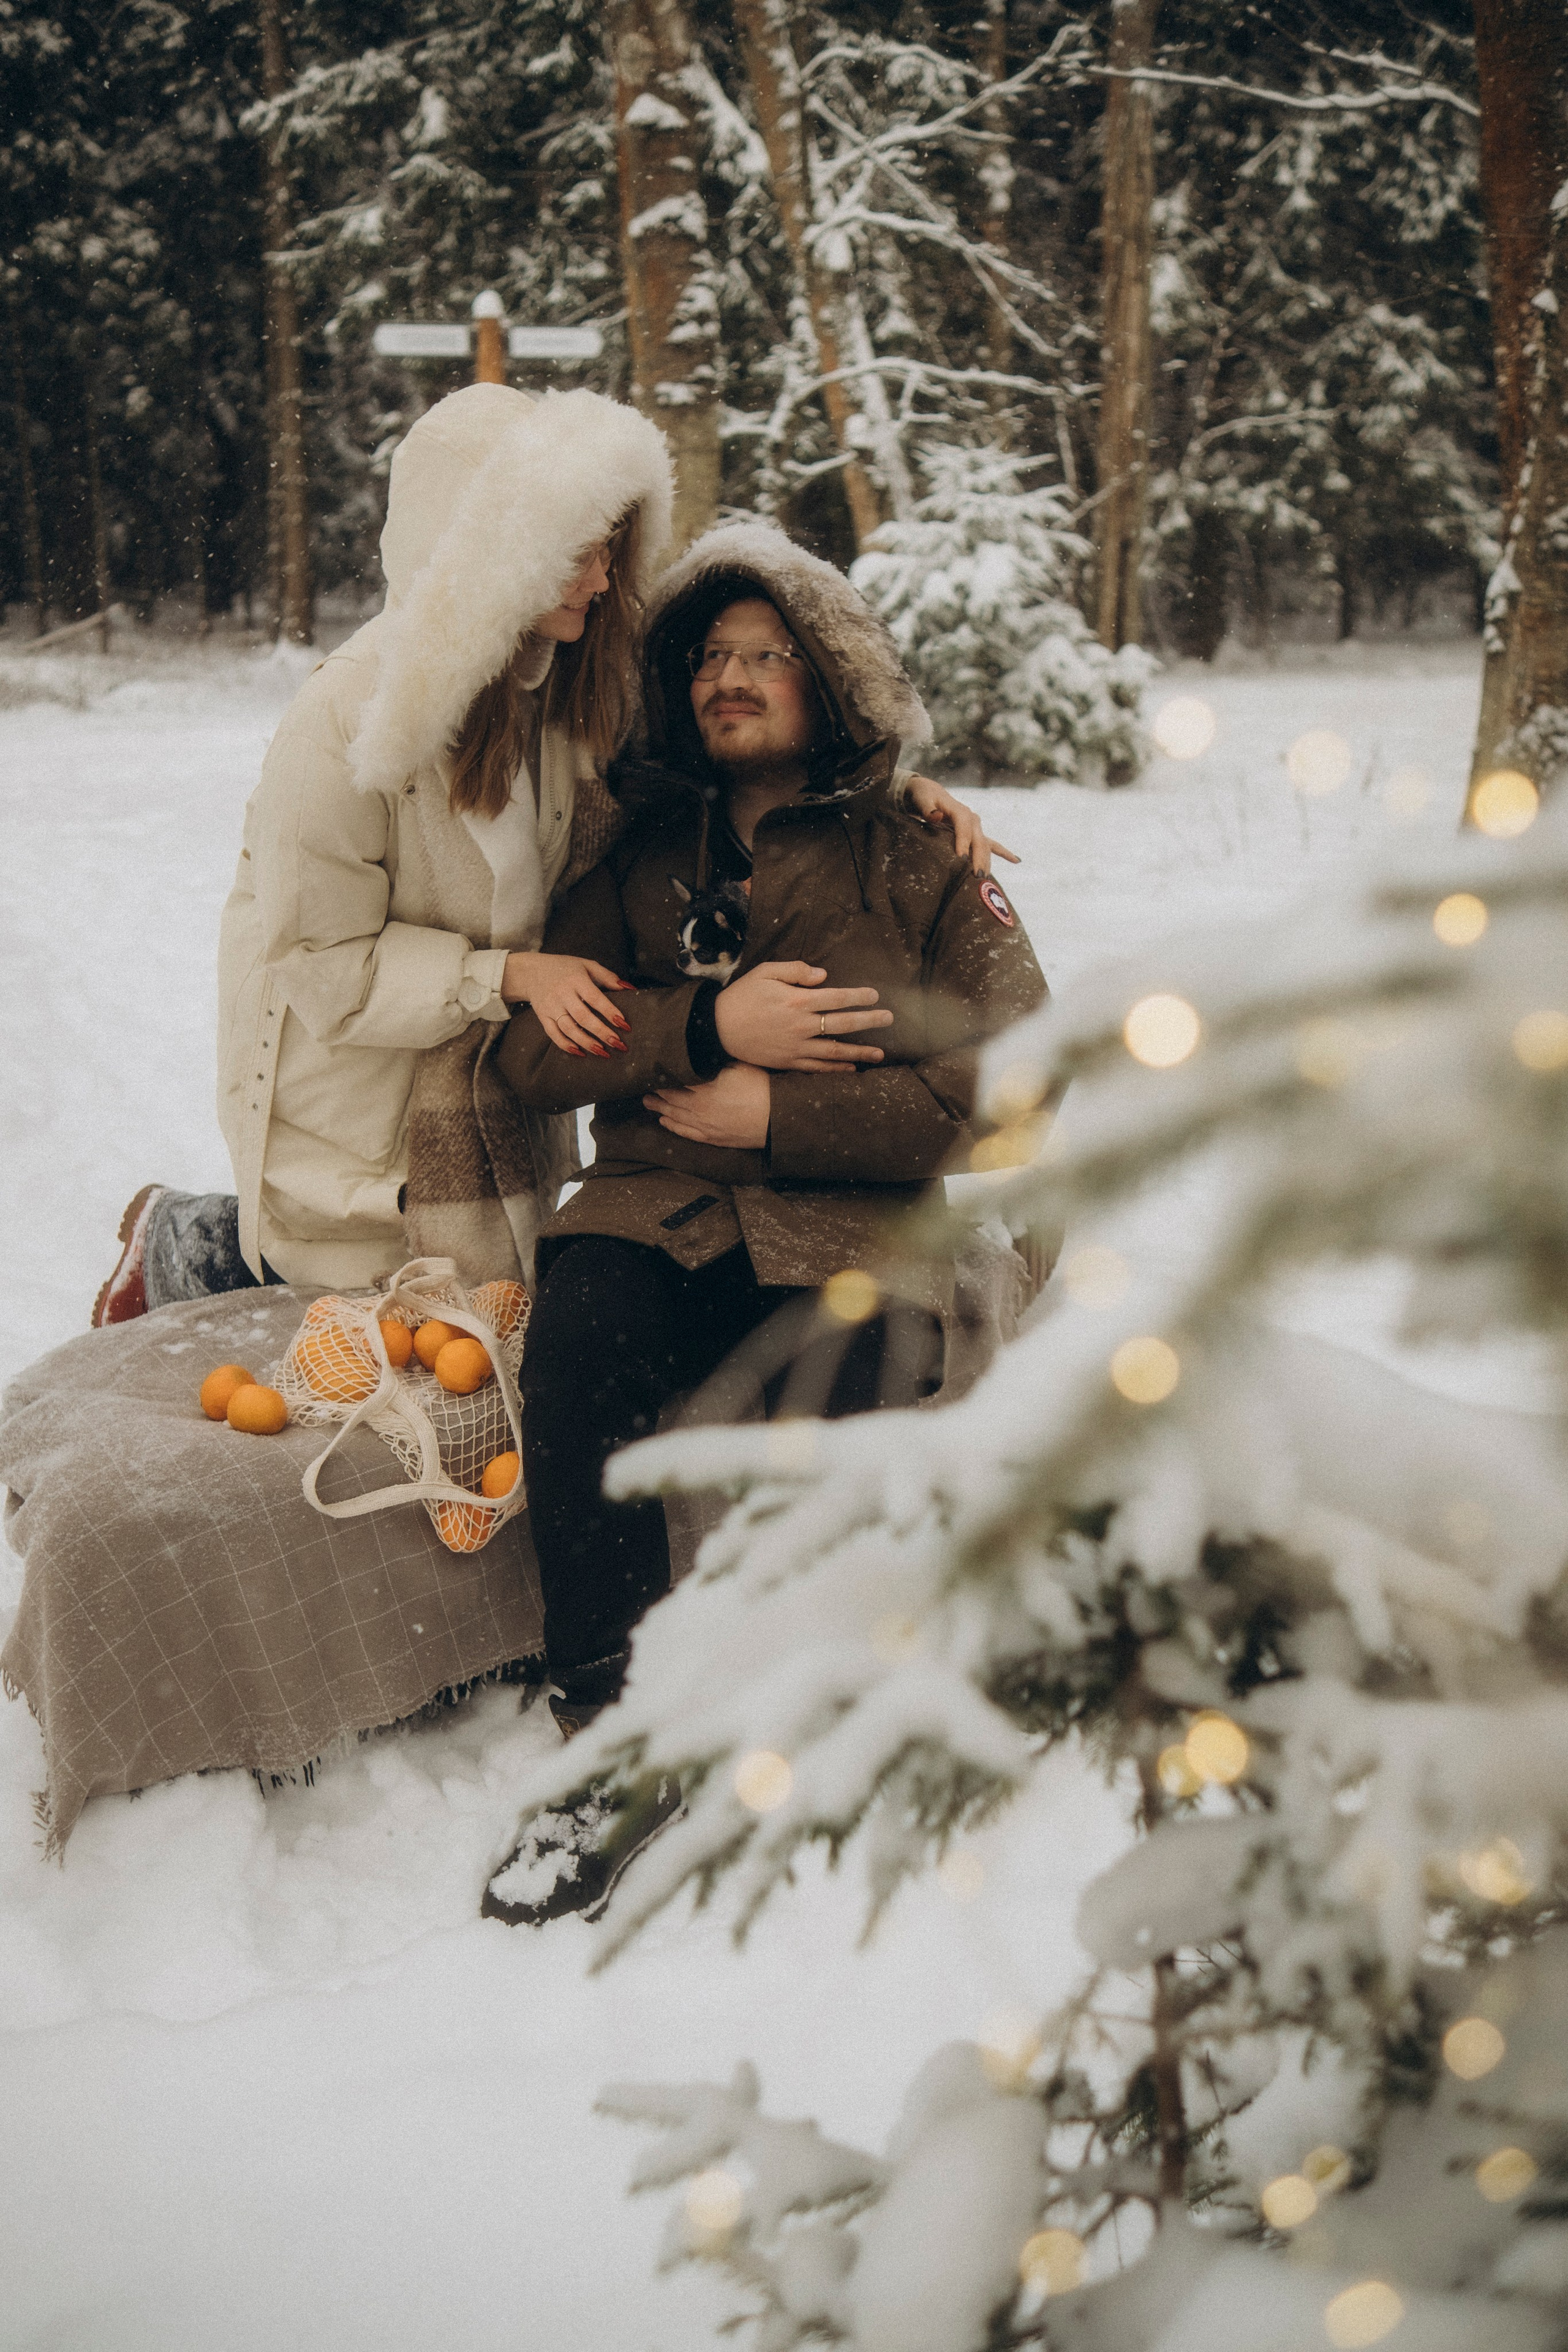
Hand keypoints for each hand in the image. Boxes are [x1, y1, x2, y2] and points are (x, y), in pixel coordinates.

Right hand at [502, 950, 632, 1055]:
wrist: (531, 972)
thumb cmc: (565, 968)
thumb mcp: (586, 965)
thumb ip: (608, 977)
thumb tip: (630, 988)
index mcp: (576, 979)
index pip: (595, 998)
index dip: (610, 1012)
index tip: (624, 1025)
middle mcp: (562, 994)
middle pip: (583, 1017)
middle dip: (602, 1032)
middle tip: (619, 1044)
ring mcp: (551, 1006)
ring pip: (569, 1028)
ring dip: (587, 1042)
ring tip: (604, 1052)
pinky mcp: (543, 1016)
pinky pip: (553, 1034)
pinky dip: (566, 1045)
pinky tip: (580, 1053)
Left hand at [646, 1064, 770, 1148]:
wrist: (778, 1118)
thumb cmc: (761, 1089)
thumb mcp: (737, 1067)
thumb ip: (714, 1063)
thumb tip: (700, 1058)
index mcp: (702, 1093)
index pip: (674, 1086)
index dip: (661, 1081)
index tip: (651, 1076)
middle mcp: (699, 1113)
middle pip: (672, 1103)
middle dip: (656, 1097)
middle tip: (643, 1093)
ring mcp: (706, 1128)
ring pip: (677, 1120)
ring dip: (662, 1112)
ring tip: (650, 1106)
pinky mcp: (715, 1139)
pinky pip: (688, 1134)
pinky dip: (675, 1128)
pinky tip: (667, 1124)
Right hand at [713, 960, 891, 1071]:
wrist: (716, 1028)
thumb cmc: (741, 997)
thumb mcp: (765, 972)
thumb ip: (795, 970)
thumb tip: (823, 975)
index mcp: (797, 1000)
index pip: (838, 998)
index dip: (859, 997)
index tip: (875, 996)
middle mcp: (801, 1025)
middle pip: (843, 1023)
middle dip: (869, 1021)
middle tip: (889, 1019)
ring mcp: (796, 1047)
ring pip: (835, 1050)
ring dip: (860, 1052)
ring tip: (880, 1053)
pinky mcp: (788, 1062)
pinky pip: (817, 1067)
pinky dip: (836, 1068)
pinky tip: (851, 1068)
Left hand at [904, 774, 1019, 874]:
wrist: (931, 793)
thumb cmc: (924, 797)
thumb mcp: (922, 799)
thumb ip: (927, 809)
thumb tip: (936, 816)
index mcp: (960, 811)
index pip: (964, 828)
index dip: (963, 843)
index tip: (961, 859)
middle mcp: (971, 819)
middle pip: (978, 840)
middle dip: (979, 858)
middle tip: (977, 875)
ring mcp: (976, 827)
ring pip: (985, 846)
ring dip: (986, 862)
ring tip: (985, 878)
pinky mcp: (976, 834)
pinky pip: (992, 845)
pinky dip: (1004, 853)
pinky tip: (1016, 860)